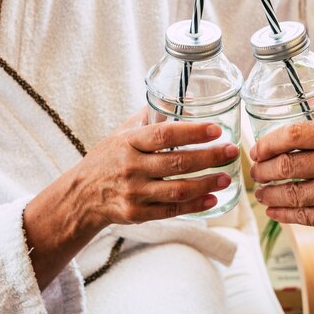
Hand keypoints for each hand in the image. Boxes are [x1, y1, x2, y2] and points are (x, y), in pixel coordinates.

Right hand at [71, 112, 239, 226]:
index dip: (192, 132)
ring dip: (207, 183)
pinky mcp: (137, 214)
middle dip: (209, 157)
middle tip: (232, 152)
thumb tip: (188, 99)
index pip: (164, 135)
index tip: (216, 130)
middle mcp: (131, 167)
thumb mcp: (123, 132)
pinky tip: (213, 198)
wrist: (81, 195)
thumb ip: (153, 116)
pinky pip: (172, 211)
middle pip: (177, 162)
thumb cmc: (109, 158)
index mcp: (128, 142)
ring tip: (227, 177)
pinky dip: (195, 206)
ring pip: (178, 190)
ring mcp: (134, 193)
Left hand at [251, 100, 313, 290]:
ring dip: (267, 195)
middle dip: (262, 170)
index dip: (268, 142)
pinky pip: (303, 217)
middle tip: (255, 171)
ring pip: (290, 195)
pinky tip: (273, 212)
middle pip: (285, 166)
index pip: (293, 134)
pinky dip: (282, 215)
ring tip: (260, 193)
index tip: (257, 148)